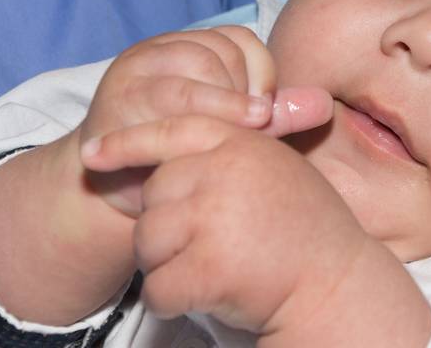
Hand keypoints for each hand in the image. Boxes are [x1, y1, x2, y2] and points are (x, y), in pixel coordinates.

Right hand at [75, 26, 329, 214]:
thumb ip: (275, 116)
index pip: (243, 40)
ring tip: (224, 138)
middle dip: (242, 93)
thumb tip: (324, 103)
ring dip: (223, 105)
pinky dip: (200, 116)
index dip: (262, 75)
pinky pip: (172, 95)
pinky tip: (205, 142)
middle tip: (246, 129)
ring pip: (201, 66)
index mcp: (194, 48)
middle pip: (223, 51)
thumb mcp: (233, 134)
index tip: (262, 115)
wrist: (114, 194)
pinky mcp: (120, 93)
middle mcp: (164, 48)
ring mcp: (138, 66)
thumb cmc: (183, 160)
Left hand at [83, 115, 368, 335]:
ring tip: (215, 268)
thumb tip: (171, 153)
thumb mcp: (278, 170)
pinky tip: (210, 295)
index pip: (173, 130)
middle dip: (167, 226)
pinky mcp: (209, 267)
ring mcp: (215, 217)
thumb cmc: (307, 230)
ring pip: (148, 243)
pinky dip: (172, 301)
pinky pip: (157, 288)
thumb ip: (234, 154)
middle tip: (211, 243)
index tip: (93, 153)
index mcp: (243, 142)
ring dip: (168, 265)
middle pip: (153, 196)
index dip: (128, 141)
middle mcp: (226, 171)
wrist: (336, 284)